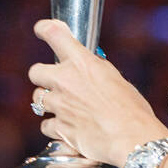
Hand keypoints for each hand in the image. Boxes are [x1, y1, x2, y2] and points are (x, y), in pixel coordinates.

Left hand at [28, 19, 167, 167]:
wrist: (132, 138)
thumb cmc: (132, 110)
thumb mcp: (117, 80)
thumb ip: (96, 72)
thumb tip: (89, 70)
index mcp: (84, 63)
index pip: (54, 34)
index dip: (44, 29)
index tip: (42, 30)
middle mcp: (66, 80)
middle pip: (35, 71)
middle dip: (43, 78)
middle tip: (55, 84)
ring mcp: (60, 105)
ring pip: (37, 99)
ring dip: (49, 103)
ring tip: (67, 109)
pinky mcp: (59, 128)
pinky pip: (46, 125)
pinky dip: (55, 127)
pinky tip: (69, 128)